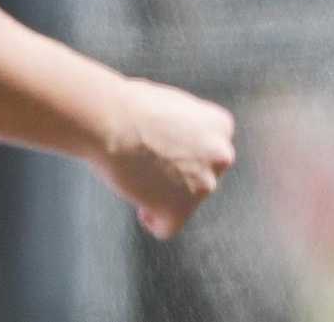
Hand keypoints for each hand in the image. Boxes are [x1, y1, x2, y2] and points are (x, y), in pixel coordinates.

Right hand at [87, 78, 236, 239]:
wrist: (112, 118)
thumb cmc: (130, 105)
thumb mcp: (172, 106)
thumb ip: (187, 129)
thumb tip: (181, 152)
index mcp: (221, 125)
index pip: (210, 152)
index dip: (184, 154)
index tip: (162, 152)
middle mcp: (221, 154)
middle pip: (203, 177)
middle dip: (181, 176)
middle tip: (149, 167)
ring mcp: (204, 183)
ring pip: (187, 202)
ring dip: (166, 196)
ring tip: (139, 179)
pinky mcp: (180, 208)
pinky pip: (168, 227)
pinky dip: (154, 222)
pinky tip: (140, 208)